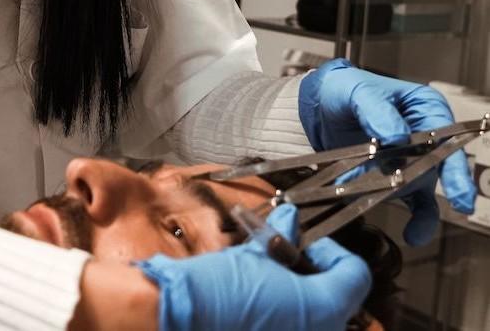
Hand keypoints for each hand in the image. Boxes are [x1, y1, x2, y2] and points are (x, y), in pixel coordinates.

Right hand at [136, 204, 370, 330]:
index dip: (334, 253)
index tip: (308, 244)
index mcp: (323, 308)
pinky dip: (288, 312)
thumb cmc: (220, 289)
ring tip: (271, 276)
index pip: (355, 275)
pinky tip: (262, 299)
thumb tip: (290, 218)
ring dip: (302, 292)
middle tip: (288, 257)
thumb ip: (281, 236)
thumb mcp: (255, 254)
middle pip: (340, 298)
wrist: (182, 317)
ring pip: (320, 316)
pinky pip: (297, 326)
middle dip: (316, 273)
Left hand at [299, 58, 476, 245]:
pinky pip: (411, 203)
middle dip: (447, 184)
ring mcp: (411, 160)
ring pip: (423, 187)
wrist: (318, 105)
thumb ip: (376, 110)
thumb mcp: (358, 92)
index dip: (454, 161)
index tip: (457, 187)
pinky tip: (412, 233)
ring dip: (412, 201)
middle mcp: (425, 137)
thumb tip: (396, 136)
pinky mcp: (394, 179)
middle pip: (441, 164)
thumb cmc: (344, 89)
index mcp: (424, 108)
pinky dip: (413, 220)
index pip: (446, 134)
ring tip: (415, 228)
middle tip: (458, 204)